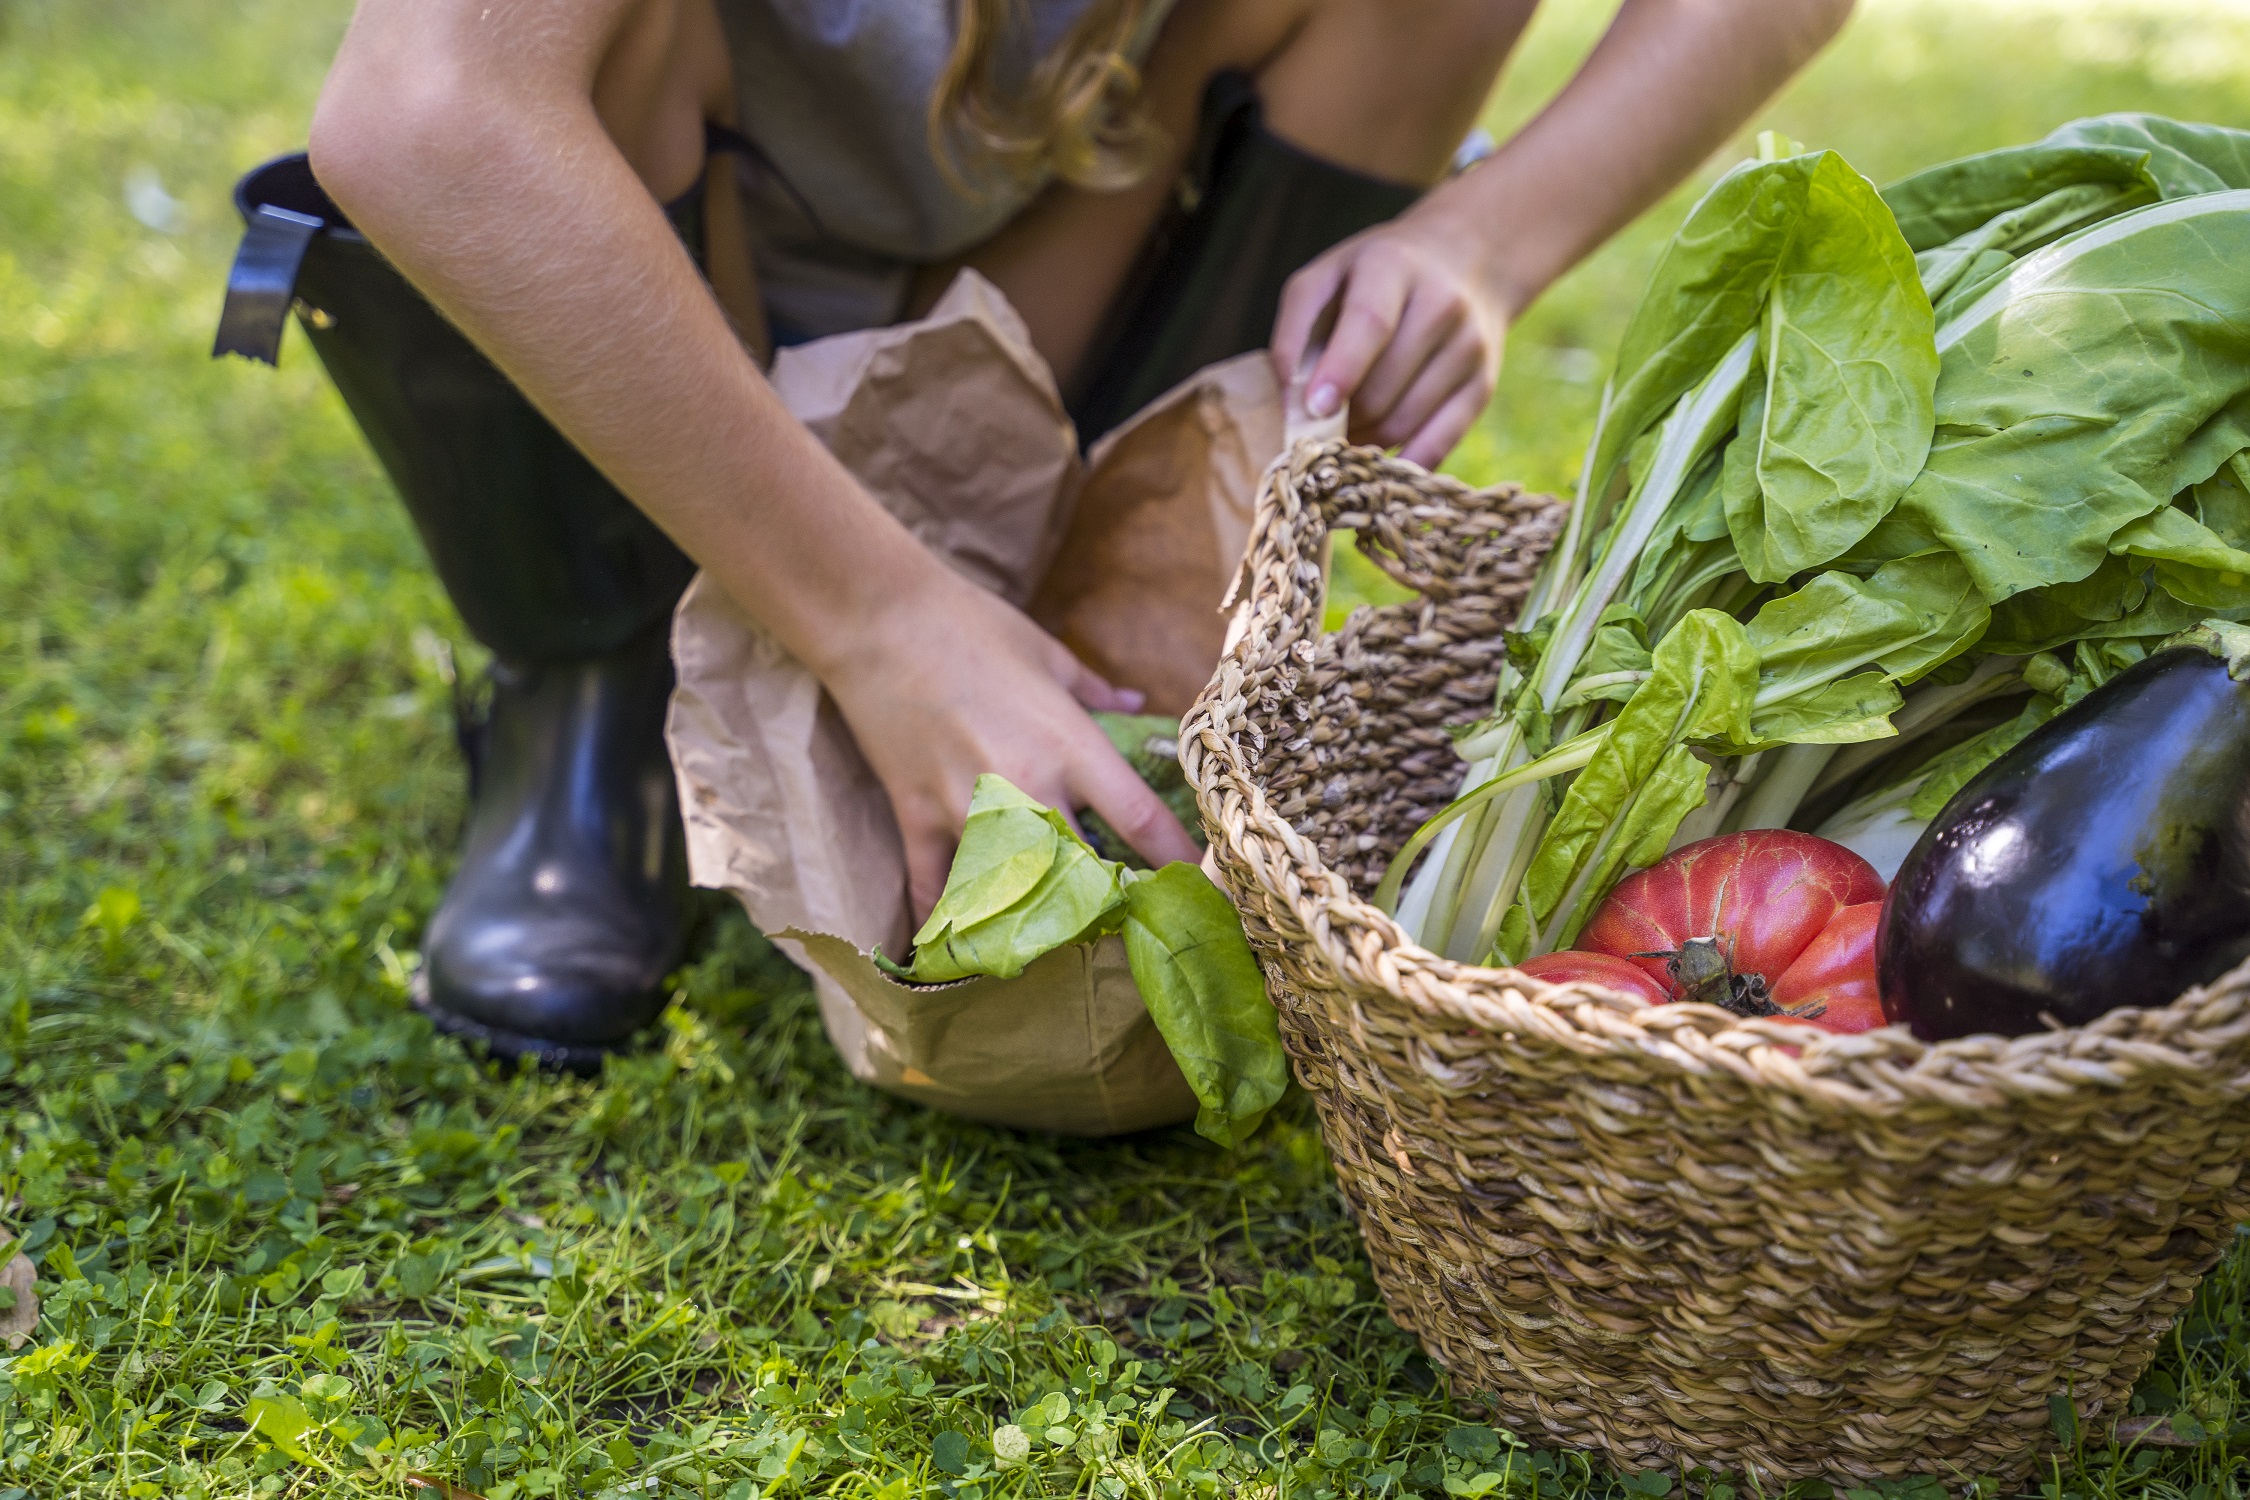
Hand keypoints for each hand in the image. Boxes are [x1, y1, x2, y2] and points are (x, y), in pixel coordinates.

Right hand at [816, 571, 1203, 921]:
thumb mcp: (1047, 654)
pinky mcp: (918, 816)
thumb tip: (1136, 707)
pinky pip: (932, 884)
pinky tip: (954, 944)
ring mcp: (968, 809)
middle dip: (1110, 900)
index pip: (1138, 817)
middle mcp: (1026, 787)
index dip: (1174, 858)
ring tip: (1054, 939)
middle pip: (1085, 870)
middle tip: (1129, 920)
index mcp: (1068, 744)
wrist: (879, 620)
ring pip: (1015, 890)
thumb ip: (1095, 691)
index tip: (1199, 886)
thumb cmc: (970, 626)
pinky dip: (941, 915)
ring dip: (1034, 916)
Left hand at [1270, 203, 1509, 468]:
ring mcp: (1469, 347)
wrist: (1468, 259)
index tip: (1315, 410)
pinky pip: (1440, 442)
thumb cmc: (1374, 276)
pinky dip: (1403, 462)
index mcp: (1392, 267)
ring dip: (1364, 441)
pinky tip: (1377, 464)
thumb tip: (1290, 404)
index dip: (1341, 370)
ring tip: (1344, 432)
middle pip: (1382, 387)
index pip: (1370, 323)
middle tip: (1316, 427)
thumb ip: (1294, 332)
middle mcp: (1441, 304)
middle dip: (1341, 419)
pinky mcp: (1482, 385)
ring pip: (1404, 422)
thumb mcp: (1325, 278)